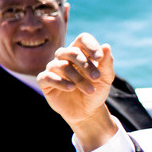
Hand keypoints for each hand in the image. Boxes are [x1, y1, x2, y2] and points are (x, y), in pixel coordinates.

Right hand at [37, 32, 117, 151]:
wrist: (87, 112)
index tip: (100, 58)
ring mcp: (53, 68)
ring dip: (78, 78)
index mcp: (81, 53)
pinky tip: (71, 88)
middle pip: (72, 51)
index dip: (90, 45)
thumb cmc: (95, 91)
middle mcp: (65, 58)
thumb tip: (106, 46)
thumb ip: (106, 63)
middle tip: (97, 77)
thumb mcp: (106, 79)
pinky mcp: (45, 81)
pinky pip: (47, 76)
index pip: (82, 39)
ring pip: (61, 65)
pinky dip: (59, 81)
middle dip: (86, 64)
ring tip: (89, 90)